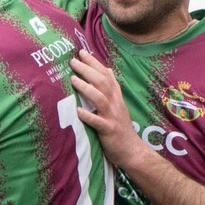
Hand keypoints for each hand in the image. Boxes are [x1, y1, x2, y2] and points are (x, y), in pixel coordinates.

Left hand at [69, 50, 141, 168]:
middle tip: (73, 61)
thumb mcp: (118, 105)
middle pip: (102, 82)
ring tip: (73, 80)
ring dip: (86, 88)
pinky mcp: (109, 130)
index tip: (81, 52)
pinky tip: (78, 111)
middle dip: (88, 70)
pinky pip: (98, 122)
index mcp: (116, 97)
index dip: (94, 63)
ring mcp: (113, 117)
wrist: (132, 151)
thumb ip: (112, 88)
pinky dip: (88, 116)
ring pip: (100, 98)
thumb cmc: (120, 127)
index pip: (106, 75)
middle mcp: (116, 103)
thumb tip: (107, 69)